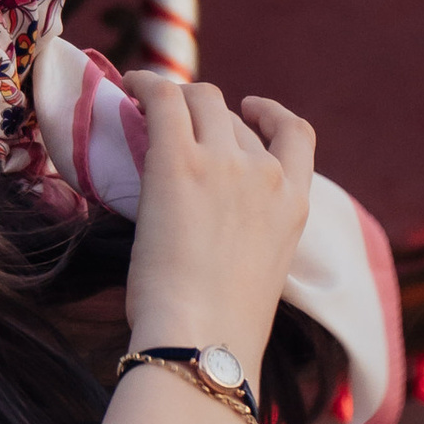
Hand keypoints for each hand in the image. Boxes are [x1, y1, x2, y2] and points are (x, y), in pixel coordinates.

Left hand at [119, 73, 312, 376]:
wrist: (203, 339)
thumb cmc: (222, 330)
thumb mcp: (259, 275)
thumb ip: (251, 239)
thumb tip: (215, 236)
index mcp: (294, 203)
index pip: (296, 135)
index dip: (268, 115)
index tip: (250, 110)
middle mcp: (266, 173)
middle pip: (235, 119)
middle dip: (205, 116)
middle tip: (172, 126)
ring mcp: (224, 162)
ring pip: (201, 100)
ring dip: (175, 99)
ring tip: (144, 105)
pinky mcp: (178, 160)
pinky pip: (163, 98)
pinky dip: (145, 84)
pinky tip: (126, 86)